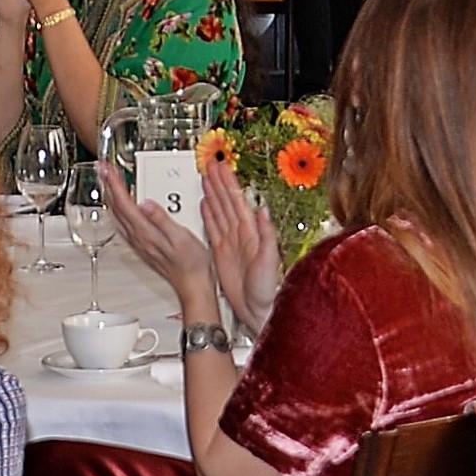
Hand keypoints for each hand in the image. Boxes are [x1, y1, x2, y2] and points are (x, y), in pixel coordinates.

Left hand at [100, 160, 216, 304]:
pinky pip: (123, 224)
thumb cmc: (191, 263)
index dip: (113, 183)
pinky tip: (121, 208)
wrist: (192, 284)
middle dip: (108, 186)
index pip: (123, 203)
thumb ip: (162, 220)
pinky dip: (118, 210)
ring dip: (111, 197)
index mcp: (145, 232)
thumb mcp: (181, 238)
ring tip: (108, 183)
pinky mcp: (142, 246)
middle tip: (103, 169)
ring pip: (117, 216)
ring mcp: (138, 243)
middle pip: (115, 208)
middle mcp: (137, 237)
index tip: (106, 168)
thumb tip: (146, 204)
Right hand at [199, 156, 282, 335]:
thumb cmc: (267, 289)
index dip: (229, 184)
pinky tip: (205, 205)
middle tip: (210, 165)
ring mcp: (231, 243)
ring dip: (213, 194)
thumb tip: (263, 210)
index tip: (221, 167)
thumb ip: (267, 235)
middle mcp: (241, 234)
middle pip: (227, 202)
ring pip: (220, 211)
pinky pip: (214, 229)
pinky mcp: (223, 253)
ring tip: (205, 178)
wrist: (260, 310)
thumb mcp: (269, 260)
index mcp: (251, 233)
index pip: (237, 202)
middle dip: (218, 183)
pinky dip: (209, 215)